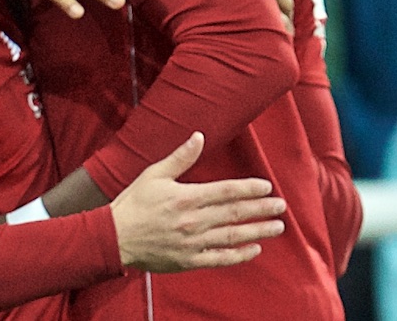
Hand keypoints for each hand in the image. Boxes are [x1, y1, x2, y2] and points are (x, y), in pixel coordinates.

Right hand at [110, 132, 285, 271]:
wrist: (115, 237)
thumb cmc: (133, 203)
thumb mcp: (154, 174)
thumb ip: (180, 157)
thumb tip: (199, 136)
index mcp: (187, 197)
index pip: (226, 191)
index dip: (249, 188)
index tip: (267, 187)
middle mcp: (194, 221)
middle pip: (235, 213)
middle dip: (261, 209)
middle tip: (281, 206)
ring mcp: (194, 243)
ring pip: (233, 236)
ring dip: (258, 231)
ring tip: (277, 227)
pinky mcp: (190, 260)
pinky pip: (220, 259)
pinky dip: (239, 255)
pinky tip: (255, 250)